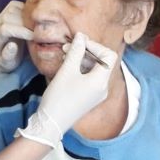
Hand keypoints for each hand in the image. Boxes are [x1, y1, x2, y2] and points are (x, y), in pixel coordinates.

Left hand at [0, 1, 33, 72]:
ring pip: (13, 8)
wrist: (1, 55)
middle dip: (25, 23)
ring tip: (36, 24)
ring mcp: (1, 16)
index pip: (5, 29)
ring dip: (26, 14)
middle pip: (9, 16)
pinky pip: (16, 4)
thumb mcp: (7, 64)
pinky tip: (33, 18)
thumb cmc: (6, 61)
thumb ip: (8, 56)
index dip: (20, 31)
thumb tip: (12, 45)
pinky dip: (26, 8)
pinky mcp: (7, 12)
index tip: (33, 37)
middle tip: (38, 30)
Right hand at [17, 33, 115, 147]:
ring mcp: (97, 94)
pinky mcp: (90, 98)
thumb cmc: (58, 98)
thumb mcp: (66, 71)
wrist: (51, 124)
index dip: (95, 46)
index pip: (108, 55)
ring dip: (82, 60)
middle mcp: (103, 88)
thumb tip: (81, 36)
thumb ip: (76, 51)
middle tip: (68, 48)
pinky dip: (81, 70)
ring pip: (95, 70)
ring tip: (66, 56)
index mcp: (101, 81)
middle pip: (102, 62)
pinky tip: (68, 68)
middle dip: (86, 52)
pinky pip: (90, 78)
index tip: (78, 43)